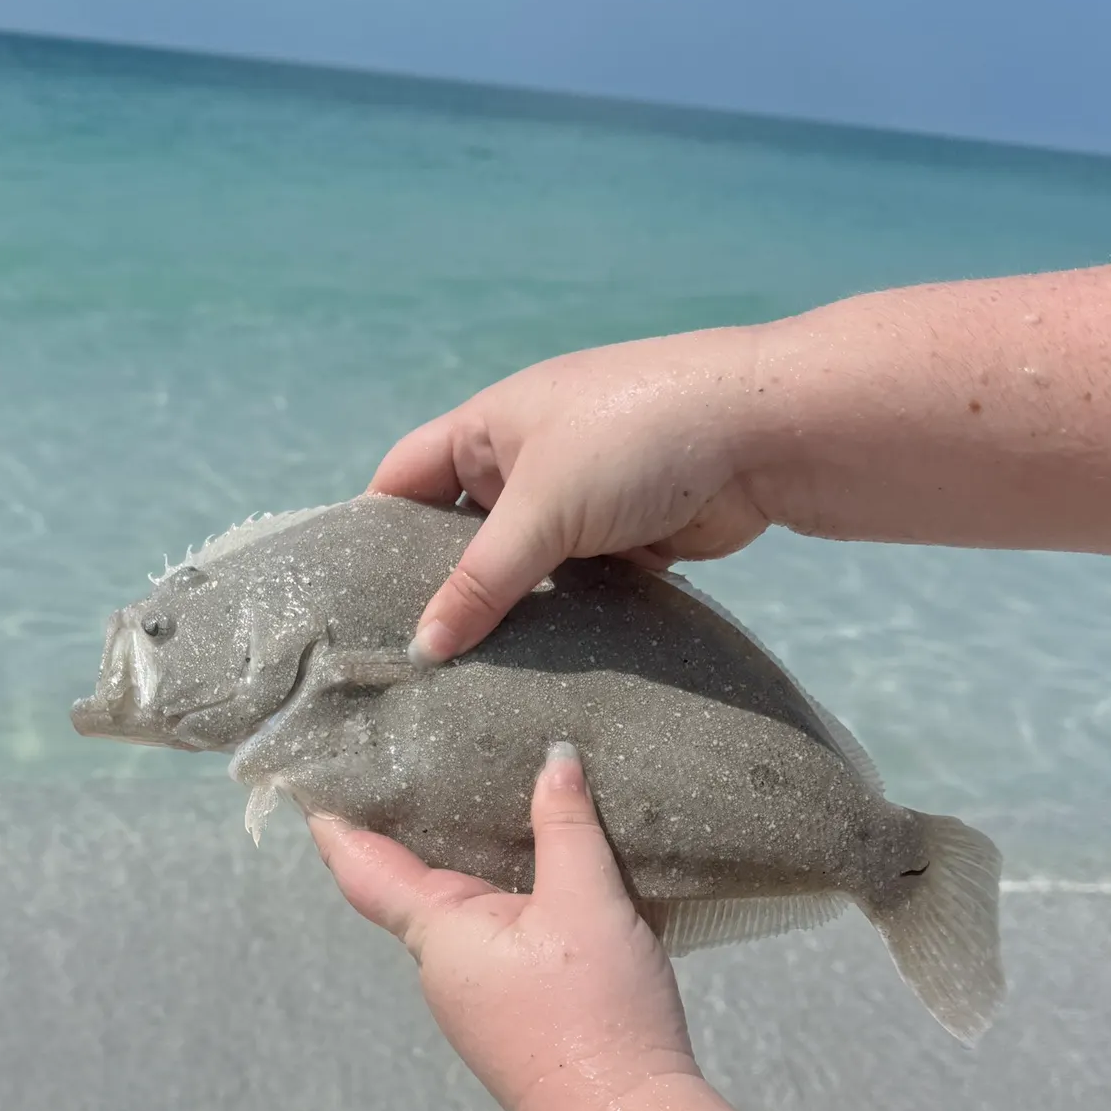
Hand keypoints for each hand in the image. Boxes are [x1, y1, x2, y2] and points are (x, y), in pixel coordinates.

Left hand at [308, 744, 698, 1110]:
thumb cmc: (596, 1015)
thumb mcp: (587, 902)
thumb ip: (567, 826)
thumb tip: (557, 756)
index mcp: (439, 934)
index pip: (362, 868)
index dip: (334, 824)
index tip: (310, 782)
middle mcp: (441, 967)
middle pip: (406, 885)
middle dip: (402, 830)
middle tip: (405, 765)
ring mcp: (473, 996)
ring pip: (451, 915)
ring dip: (456, 865)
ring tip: (473, 801)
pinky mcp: (509, 1013)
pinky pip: (486, 940)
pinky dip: (494, 898)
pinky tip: (530, 876)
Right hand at [371, 325, 781, 662]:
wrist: (766, 433)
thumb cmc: (633, 440)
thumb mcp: (543, 505)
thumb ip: (480, 580)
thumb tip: (421, 649)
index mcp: (489, 427)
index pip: (405, 477)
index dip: (373, 529)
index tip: (345, 600)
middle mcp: (525, 461)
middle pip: (459, 531)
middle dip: (436, 586)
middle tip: (398, 661)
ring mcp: (577, 502)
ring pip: (520, 567)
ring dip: (501, 612)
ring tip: (456, 683)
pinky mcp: (623, 541)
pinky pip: (571, 588)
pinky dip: (555, 621)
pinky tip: (528, 673)